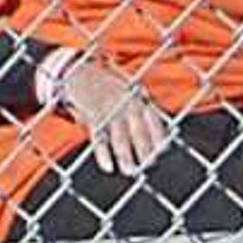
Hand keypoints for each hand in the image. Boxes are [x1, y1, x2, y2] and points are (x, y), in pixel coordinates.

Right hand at [67, 59, 170, 175]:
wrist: (79, 71)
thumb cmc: (109, 87)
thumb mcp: (130, 92)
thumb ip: (143, 110)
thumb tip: (160, 136)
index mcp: (138, 98)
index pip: (153, 120)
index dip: (159, 136)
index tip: (162, 150)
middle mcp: (126, 104)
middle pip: (139, 131)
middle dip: (145, 149)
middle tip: (149, 164)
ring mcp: (109, 110)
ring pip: (120, 137)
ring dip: (125, 156)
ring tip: (130, 171)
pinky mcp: (91, 116)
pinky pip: (99, 138)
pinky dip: (103, 154)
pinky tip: (108, 167)